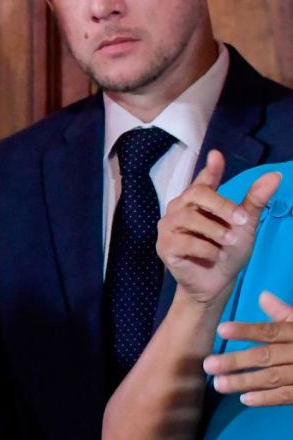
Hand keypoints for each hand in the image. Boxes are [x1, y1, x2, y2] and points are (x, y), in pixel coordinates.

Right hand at [156, 150, 278, 305]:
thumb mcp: (245, 225)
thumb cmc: (228, 251)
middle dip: (222, 206)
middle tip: (241, 220)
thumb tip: (275, 176)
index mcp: (198, 201)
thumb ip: (254, 201)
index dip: (210, 169)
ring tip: (230, 242)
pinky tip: (215, 257)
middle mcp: (179, 209)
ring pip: (189, 219)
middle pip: (196, 194)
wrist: (216, 283)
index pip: (203, 180)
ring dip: (215, 231)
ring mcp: (168, 227)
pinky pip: (184, 242)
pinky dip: (206, 250)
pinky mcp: (164, 247)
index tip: (217, 156)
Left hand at [206, 290, 292, 405]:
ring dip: (245, 381)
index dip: (247, 330)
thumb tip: (262, 296)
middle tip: (208, 365)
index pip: (272, 331)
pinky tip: (245, 399)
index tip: (221, 329)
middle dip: (236, 361)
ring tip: (219, 384)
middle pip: (267, 356)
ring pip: (274, 377)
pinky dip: (267, 398)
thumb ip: (286, 313)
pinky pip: (289, 396)